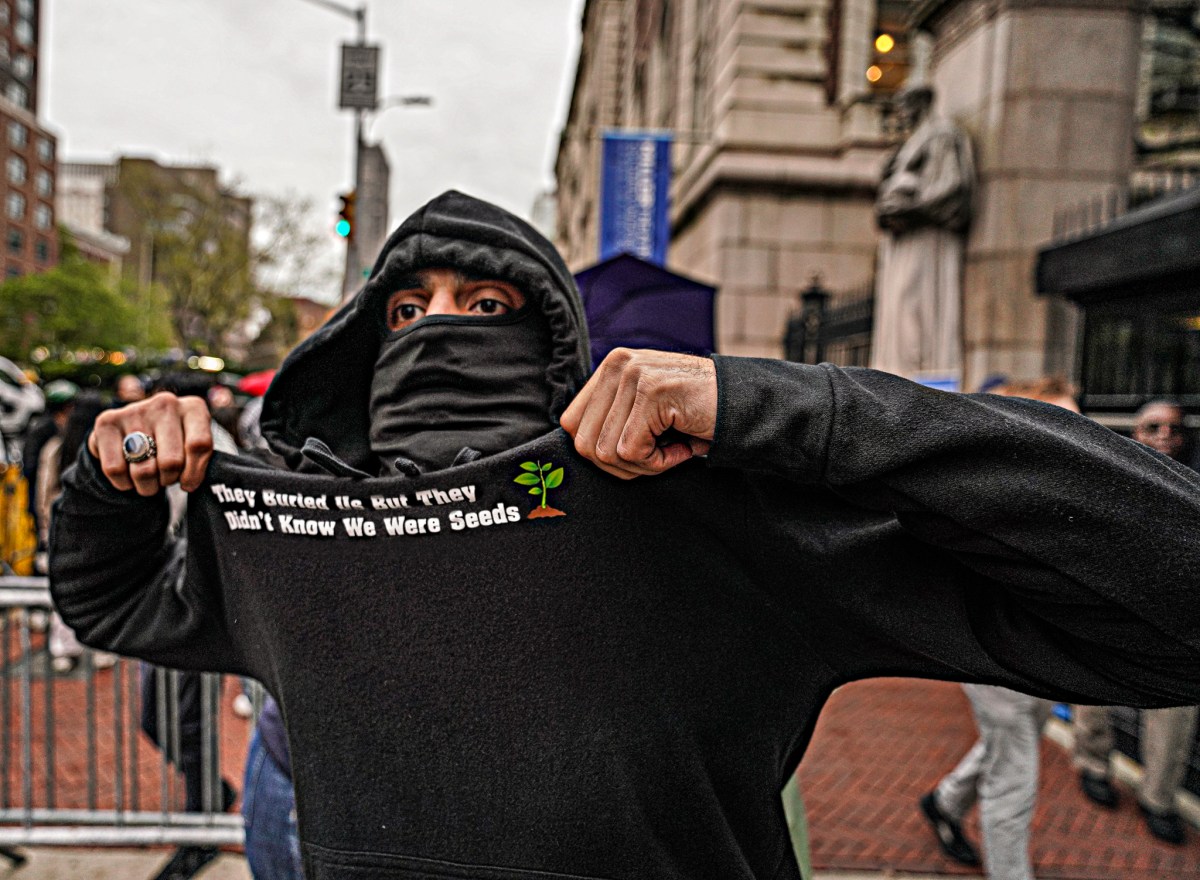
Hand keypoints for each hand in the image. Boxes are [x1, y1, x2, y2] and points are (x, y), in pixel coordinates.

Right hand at [88, 392, 213, 495]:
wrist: (132, 433)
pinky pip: (115, 469)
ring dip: (147, 486)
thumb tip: (190, 484)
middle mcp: (166, 403)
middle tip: (165, 479)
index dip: (193, 474)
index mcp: (194, 408)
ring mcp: (135, 410)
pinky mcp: (106, 421)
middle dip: (168, 481)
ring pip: (144, 470)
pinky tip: (128, 475)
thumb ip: (200, 460)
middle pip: (171, 462)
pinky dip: (123, 483)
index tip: (188, 484)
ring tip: (149, 478)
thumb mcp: (192, 448)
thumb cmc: (172, 445)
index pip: (199, 445)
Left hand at [560, 348, 716, 479]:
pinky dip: (660, 463)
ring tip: (672, 448)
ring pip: (607, 452)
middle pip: (584, 443)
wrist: (747, 404)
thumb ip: (611, 419)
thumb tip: (580, 449)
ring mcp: (635, 375)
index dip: (600, 452)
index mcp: (611, 366)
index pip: (571, 423)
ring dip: (643, 465)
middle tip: (657, 456)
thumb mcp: (645, 410)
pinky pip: (633, 452)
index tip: (636, 451)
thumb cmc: (696, 415)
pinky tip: (683, 446)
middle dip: (621, 465)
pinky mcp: (652, 392)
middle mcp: (618, 364)